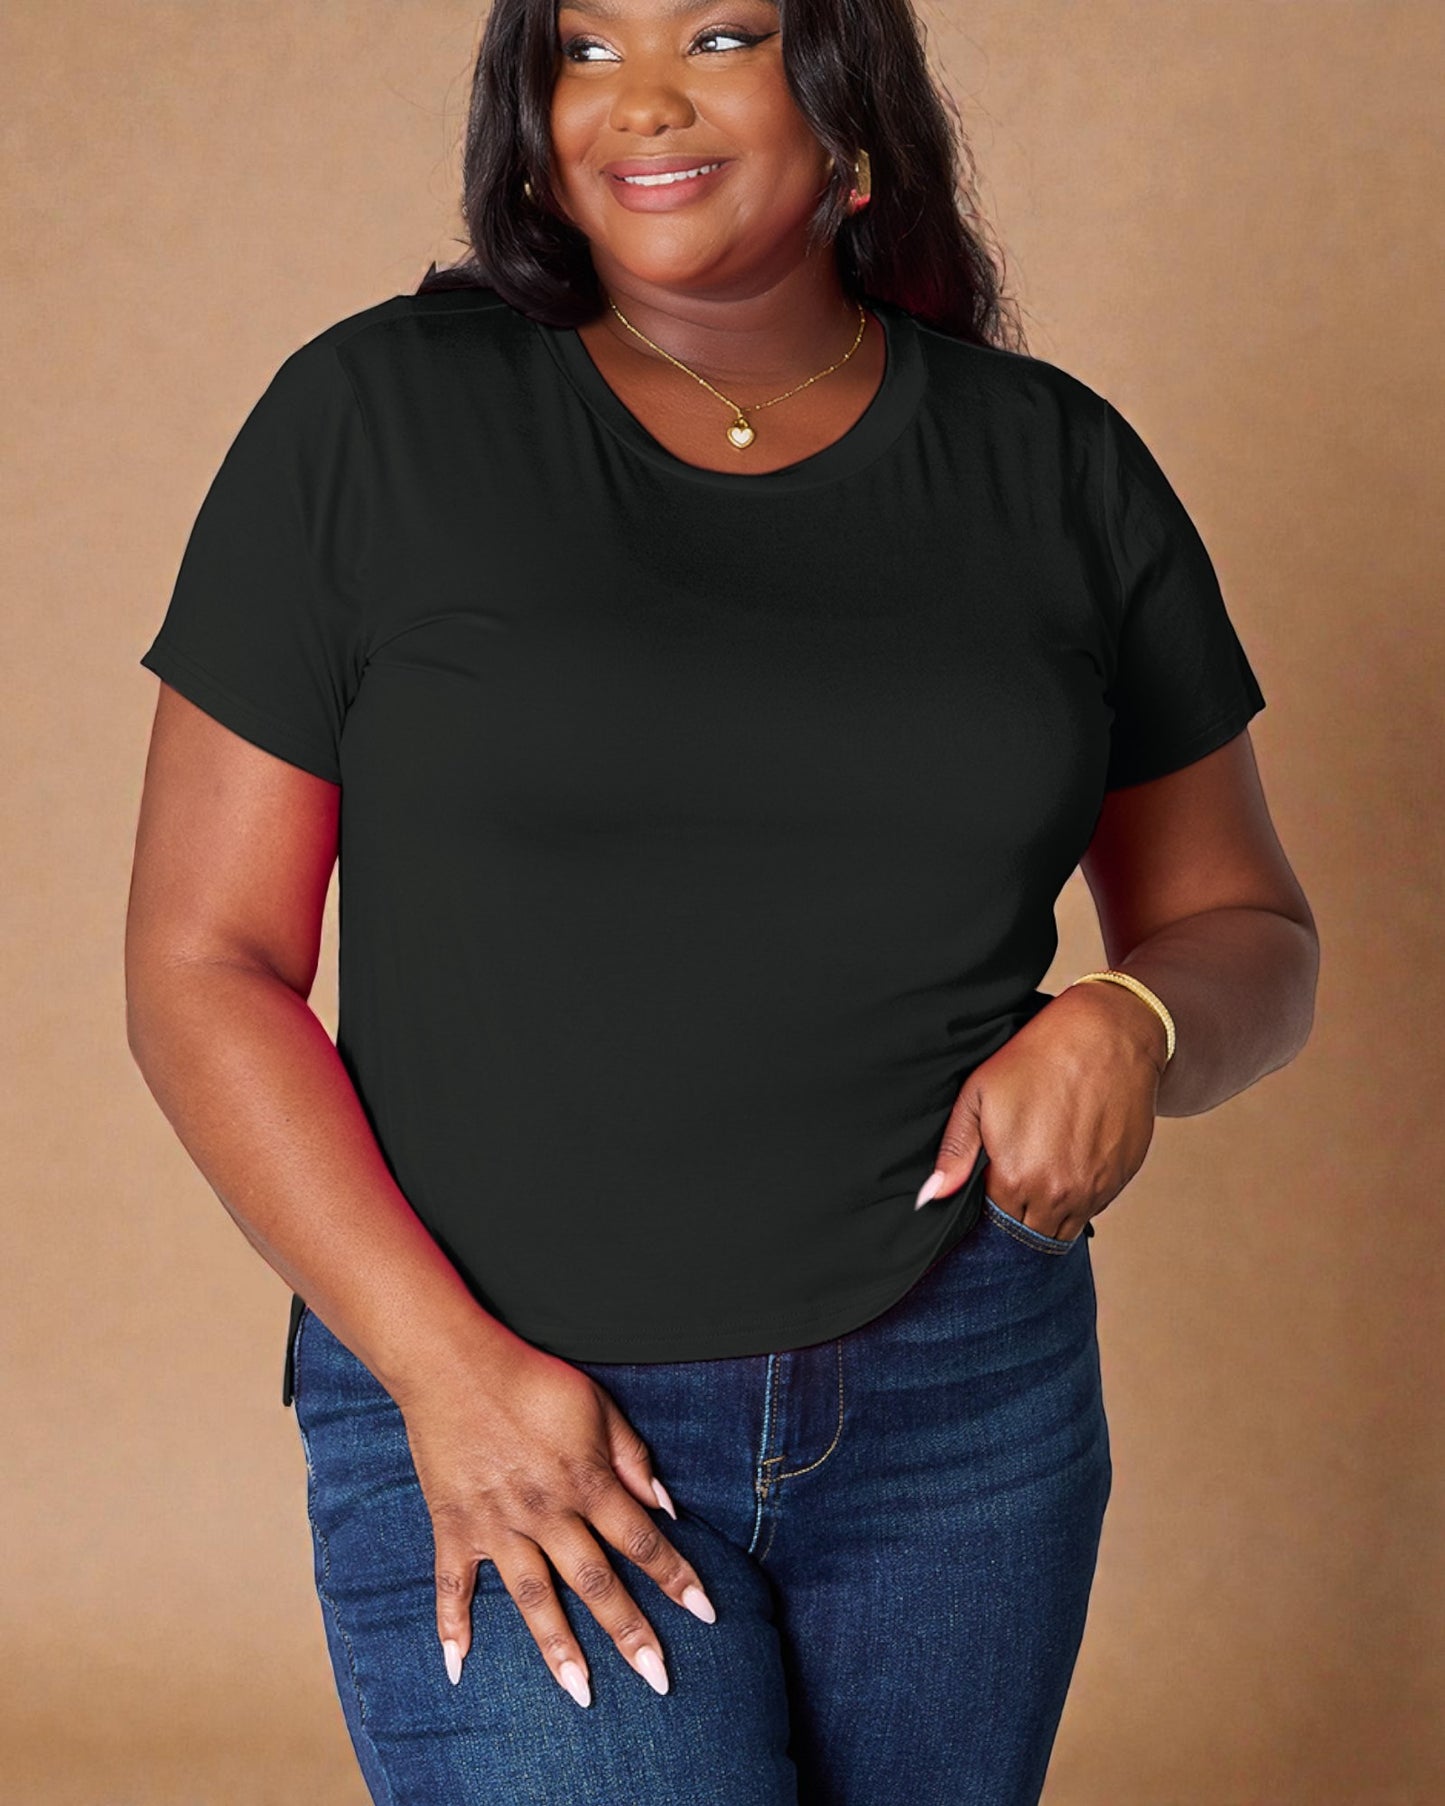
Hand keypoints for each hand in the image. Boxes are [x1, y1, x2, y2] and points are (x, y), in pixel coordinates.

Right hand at [394, 1336, 716, 1708]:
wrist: (454, 1363)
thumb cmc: (533, 1379)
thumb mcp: (598, 1405)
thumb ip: (632, 1457)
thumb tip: (666, 1506)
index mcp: (586, 1482)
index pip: (642, 1540)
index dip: (676, 1576)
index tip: (706, 1615)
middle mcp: (546, 1512)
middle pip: (596, 1581)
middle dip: (631, 1632)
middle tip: (659, 1681)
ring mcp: (498, 1524)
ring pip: (534, 1598)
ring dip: (559, 1648)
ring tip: (581, 1694)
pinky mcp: (455, 1525)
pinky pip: (453, 1585)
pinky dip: (451, 1627)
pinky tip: (457, 1668)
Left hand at [915, 980, 1165, 1237]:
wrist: (1107, 1035)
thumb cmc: (1039, 1057)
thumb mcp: (979, 1095)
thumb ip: (955, 1152)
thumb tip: (929, 1196)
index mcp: (1017, 1179)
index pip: (996, 1225)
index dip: (989, 1212)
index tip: (989, 1191)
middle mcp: (1059, 1195)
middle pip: (1032, 1234)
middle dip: (1018, 1220)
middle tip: (1013, 1184)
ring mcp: (1096, 1189)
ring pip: (1066, 1227)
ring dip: (1050, 1213)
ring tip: (1041, 1172)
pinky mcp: (1122, 1177)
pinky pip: (1096, 1206)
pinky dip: (1080, 1196)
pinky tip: (1069, 1162)